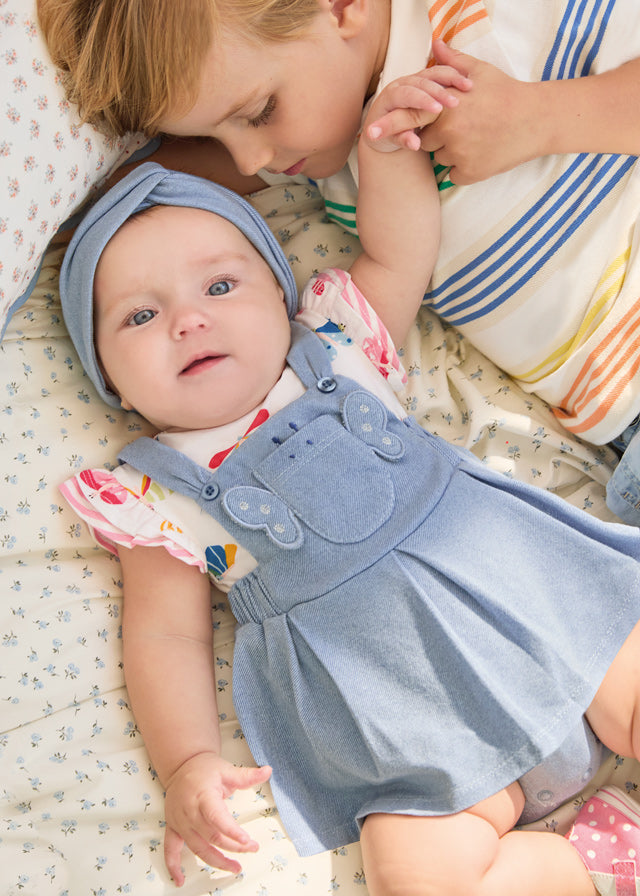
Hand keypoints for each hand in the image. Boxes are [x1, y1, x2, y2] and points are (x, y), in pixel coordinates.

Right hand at [162, 751, 271, 885]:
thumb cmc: (204, 769)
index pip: (217, 817)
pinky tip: (180, 879)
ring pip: (198, 848)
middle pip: (212, 836)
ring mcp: (180, 822)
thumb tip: (268, 771)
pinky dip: (173, 866)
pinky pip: (170, 850)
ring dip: (216, 861)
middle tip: (252, 848)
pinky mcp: (174, 828)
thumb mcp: (227, 770)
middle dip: (234, 846)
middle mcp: (190, 811)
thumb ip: (247, 775)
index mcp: (203, 796)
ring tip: (235, 867)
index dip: (231, 830)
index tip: (246, 840)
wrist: (181, 766)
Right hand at [363, 64, 472, 152]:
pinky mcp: (380, 120)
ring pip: (407, 94)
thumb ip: (446, 96)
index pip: (438, 72)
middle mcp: (404, 84)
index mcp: (420, 80)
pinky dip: (404, 136)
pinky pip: (392, 126)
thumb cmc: (415, 119)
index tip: (469, 86)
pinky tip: (415, 143)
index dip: (453, 76)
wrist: (382, 135)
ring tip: (437, 111)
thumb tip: (473, 85)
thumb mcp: (433, 108)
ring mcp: (390, 99)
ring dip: (422, 101)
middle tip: (455, 102)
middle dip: (440, 91)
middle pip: (424, 81)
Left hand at [419, 40, 543, 182]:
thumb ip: (453, 61)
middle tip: (462, 128)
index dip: (417, 122)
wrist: (536, 118)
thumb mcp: (480, 71)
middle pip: (426, 143)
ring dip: (452, 154)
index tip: (426, 122)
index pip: (413, 119)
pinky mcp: (471, 172)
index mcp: (444, 107)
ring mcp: (460, 154)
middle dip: (439, 138)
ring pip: (441, 159)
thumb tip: (435, 45)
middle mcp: (448, 132)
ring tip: (474, 139)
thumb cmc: (506, 92)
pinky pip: (455, 176)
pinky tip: (481, 154)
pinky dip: (465, 170)